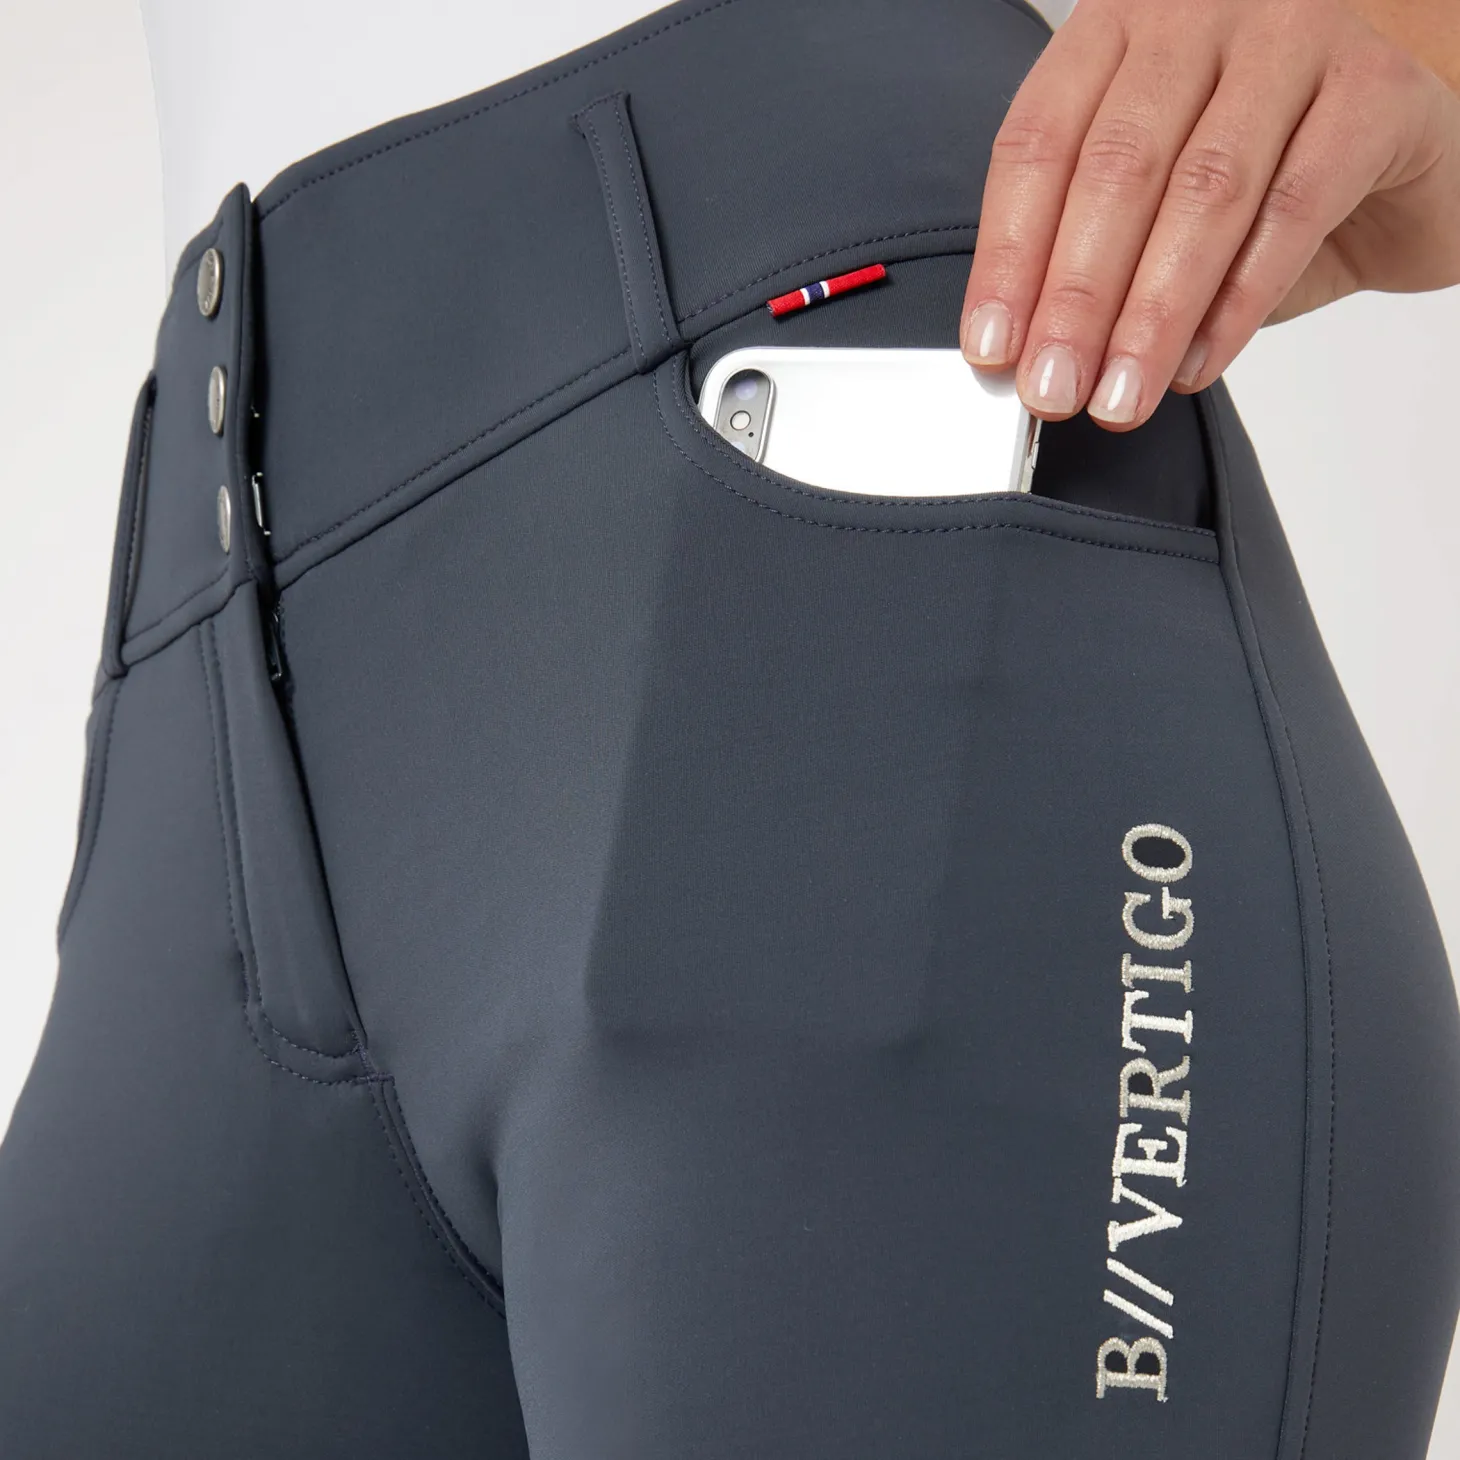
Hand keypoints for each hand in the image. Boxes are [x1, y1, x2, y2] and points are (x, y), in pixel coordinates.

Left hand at [959, 0, 1459, 429]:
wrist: (1411, 149)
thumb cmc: (1267, 171)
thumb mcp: (1156, 201)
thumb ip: (1097, 256)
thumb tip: (1031, 356)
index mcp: (1120, 30)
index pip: (1038, 143)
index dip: (1008, 254)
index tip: (991, 348)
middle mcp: (1200, 12)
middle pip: (1116, 169)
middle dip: (1075, 298)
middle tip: (1051, 387)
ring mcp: (1293, 36)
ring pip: (1202, 191)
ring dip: (1150, 313)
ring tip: (1119, 396)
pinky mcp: (1375, 88)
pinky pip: (1294, 207)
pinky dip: (1239, 301)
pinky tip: (1199, 363)